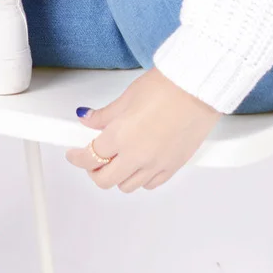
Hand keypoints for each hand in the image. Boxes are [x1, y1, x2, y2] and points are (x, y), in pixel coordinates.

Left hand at [65, 66, 220, 191]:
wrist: (198, 88)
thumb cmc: (167, 87)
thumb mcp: (127, 98)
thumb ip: (105, 115)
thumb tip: (88, 119)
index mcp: (121, 136)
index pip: (89, 157)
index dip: (76, 158)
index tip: (74, 155)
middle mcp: (137, 155)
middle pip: (104, 180)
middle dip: (93, 171)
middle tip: (92, 159)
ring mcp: (156, 164)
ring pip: (127, 186)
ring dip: (117, 175)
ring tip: (116, 160)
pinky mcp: (174, 167)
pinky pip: (151, 184)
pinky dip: (140, 178)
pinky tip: (138, 164)